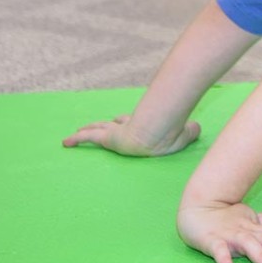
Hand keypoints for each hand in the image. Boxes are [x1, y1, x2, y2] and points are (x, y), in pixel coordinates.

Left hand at [62, 114, 199, 156]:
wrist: (156, 133)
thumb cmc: (170, 134)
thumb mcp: (185, 134)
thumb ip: (190, 131)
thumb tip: (196, 127)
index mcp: (144, 125)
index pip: (131, 121)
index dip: (125, 121)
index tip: (121, 120)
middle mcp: (128, 125)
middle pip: (113, 123)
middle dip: (107, 124)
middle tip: (101, 124)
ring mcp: (116, 131)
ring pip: (98, 129)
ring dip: (88, 129)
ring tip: (79, 131)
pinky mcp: (106, 138)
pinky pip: (87, 137)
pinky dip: (76, 139)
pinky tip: (65, 142)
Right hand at [177, 201, 261, 262]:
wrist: (196, 209)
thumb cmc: (226, 217)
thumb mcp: (248, 217)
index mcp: (258, 226)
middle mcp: (247, 230)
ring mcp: (230, 236)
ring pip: (248, 245)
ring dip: (261, 257)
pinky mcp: (212, 241)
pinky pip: (219, 252)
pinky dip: (225, 261)